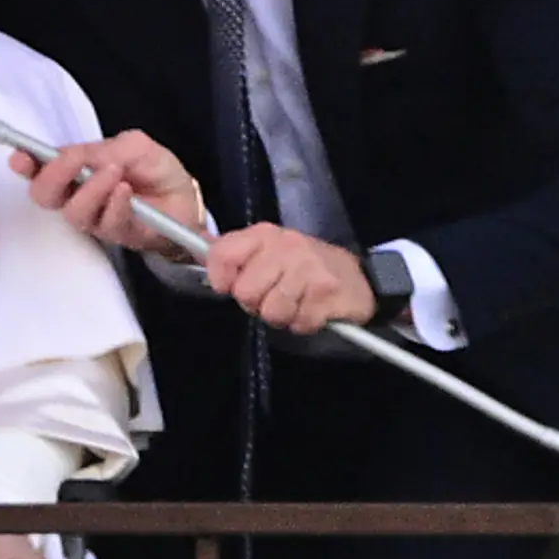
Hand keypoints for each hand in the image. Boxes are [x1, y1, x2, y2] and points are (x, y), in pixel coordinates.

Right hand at [12, 131, 203, 255]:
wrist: (187, 199)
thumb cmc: (156, 170)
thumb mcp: (134, 145)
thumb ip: (104, 148)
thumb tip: (77, 155)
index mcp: (76, 171)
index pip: (42, 169)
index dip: (26, 164)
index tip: (20, 157)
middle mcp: (79, 196)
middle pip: (46, 195)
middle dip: (53, 177)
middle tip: (72, 162)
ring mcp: (97, 218)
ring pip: (74, 212)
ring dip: (91, 188)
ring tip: (114, 171)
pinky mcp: (119, 234)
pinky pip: (107, 223)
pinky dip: (114, 203)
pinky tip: (124, 190)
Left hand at [205, 225, 375, 333]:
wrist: (359, 278)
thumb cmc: (304, 268)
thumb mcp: (268, 253)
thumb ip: (236, 257)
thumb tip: (199, 256)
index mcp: (264, 235)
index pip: (223, 254)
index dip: (220, 278)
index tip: (229, 287)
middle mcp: (286, 246)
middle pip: (245, 292)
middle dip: (257, 304)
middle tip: (275, 297)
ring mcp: (308, 268)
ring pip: (271, 312)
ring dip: (282, 316)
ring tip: (296, 303)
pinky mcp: (326, 292)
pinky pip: (298, 323)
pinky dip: (303, 324)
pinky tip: (313, 309)